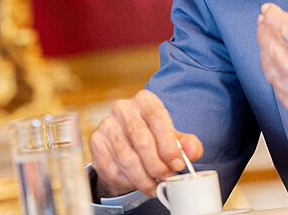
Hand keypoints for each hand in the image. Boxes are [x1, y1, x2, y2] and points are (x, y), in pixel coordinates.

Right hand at [89, 90, 203, 197]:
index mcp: (145, 100)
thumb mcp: (174, 139)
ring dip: (144, 178)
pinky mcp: (96, 142)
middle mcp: (123, 108)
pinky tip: (138, 183)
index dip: (169, 145)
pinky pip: (113, 167)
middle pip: (142, 140)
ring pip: (127, 158)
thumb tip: (191, 150)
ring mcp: (107, 125)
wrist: (126, 146)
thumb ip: (187, 144)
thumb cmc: (154, 140)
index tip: (177, 164)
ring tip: (155, 186)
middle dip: (157, 165)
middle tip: (167, 179)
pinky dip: (128, 181)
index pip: (157, 118)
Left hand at [257, 0, 287, 152]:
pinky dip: (272, 72)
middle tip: (264, 20)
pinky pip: (277, 89)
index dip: (275, 15)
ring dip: (265, 50)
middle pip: (272, 49)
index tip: (269, 9)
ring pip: (270, 70)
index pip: (286, 30)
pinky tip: (275, 63)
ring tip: (266, 37)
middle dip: (265, 30)